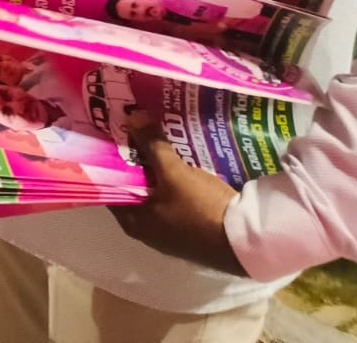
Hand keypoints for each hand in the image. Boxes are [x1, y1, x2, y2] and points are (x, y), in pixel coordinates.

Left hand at [110, 112, 245, 274]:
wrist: (245, 241)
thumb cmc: (200, 209)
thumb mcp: (174, 173)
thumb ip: (152, 145)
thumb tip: (133, 116)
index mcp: (133, 221)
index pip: (111, 187)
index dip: (111, 162)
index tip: (113, 138)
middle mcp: (146, 231)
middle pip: (135, 189)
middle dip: (137, 163)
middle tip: (137, 134)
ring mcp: (170, 234)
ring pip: (157, 195)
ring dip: (158, 174)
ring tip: (158, 143)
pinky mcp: (191, 231)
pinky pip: (175, 202)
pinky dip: (175, 185)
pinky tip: (181, 166)